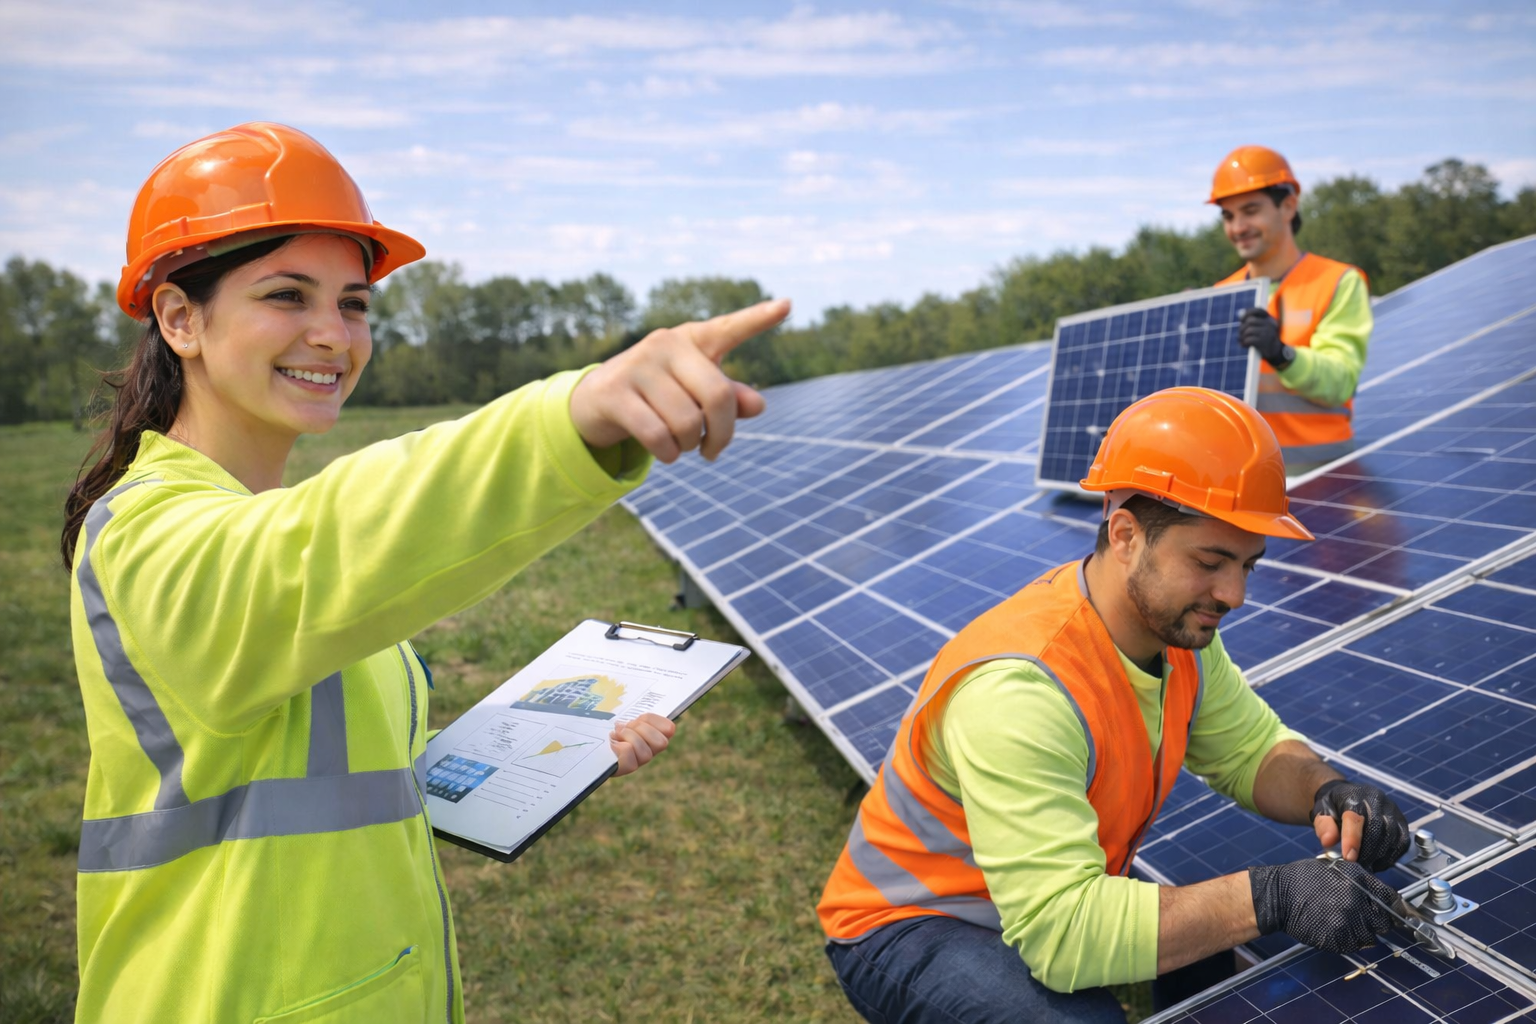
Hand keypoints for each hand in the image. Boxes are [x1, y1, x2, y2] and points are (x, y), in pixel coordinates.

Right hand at [570, 299, 789, 461]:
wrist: (595, 401)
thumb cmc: (658, 396)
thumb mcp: (693, 394)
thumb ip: (729, 398)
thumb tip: (760, 405)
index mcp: (691, 340)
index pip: (730, 329)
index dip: (759, 319)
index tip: (788, 304)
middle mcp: (666, 343)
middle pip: (718, 397)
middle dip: (722, 434)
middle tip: (714, 450)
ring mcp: (638, 365)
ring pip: (687, 422)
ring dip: (690, 446)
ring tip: (682, 445)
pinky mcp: (615, 391)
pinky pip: (658, 436)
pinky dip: (669, 454)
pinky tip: (667, 453)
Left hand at [609, 712, 676, 775]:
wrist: (592, 740)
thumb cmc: (609, 723)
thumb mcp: (624, 713)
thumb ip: (633, 712)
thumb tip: (632, 716)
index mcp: (655, 732)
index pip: (669, 729)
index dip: (654, 721)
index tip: (638, 717)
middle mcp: (651, 749)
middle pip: (661, 743)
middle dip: (641, 730)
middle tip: (625, 726)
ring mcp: (639, 761)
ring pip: (645, 754)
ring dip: (628, 738)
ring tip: (616, 734)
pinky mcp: (625, 768)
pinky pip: (631, 763)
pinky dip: (621, 750)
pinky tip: (613, 744)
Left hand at [1238, 307, 1291, 368]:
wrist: (1275, 352)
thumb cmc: (1265, 339)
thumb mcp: (1261, 329)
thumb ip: (1251, 322)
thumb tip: (1240, 314)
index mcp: (1269, 319)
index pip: (1258, 310)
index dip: (1248, 313)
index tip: (1242, 319)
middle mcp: (1269, 324)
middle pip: (1250, 321)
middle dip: (1242, 328)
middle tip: (1240, 334)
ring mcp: (1267, 333)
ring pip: (1248, 330)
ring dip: (1242, 336)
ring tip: (1242, 340)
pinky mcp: (1264, 342)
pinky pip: (1249, 339)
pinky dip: (1244, 343)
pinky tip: (1245, 345)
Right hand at [1249, 858, 1396, 952]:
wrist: (1279, 896)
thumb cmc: (1305, 878)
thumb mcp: (1337, 868)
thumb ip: (1363, 881)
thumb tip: (1385, 897)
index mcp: (1358, 882)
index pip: (1392, 900)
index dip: (1393, 906)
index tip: (1392, 910)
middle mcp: (1356, 903)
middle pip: (1384, 922)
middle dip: (1377, 920)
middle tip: (1362, 915)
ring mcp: (1346, 924)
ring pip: (1370, 937)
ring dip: (1362, 932)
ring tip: (1344, 921)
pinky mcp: (1336, 940)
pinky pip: (1353, 945)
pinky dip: (1347, 940)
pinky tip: (1334, 928)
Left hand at [1312, 779, 1410, 870]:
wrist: (1348, 795)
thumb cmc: (1333, 806)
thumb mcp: (1320, 812)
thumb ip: (1323, 826)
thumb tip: (1328, 841)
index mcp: (1353, 796)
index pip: (1355, 819)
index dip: (1352, 840)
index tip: (1348, 858)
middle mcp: (1377, 800)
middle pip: (1376, 830)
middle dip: (1366, 852)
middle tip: (1355, 865)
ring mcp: (1392, 810)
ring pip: (1391, 838)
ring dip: (1378, 856)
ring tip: (1365, 864)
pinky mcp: (1402, 821)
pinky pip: (1401, 843)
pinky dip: (1391, 856)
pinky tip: (1378, 861)